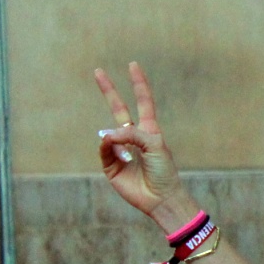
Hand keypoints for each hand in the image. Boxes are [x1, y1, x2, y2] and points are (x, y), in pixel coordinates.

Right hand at [94, 62, 194, 231]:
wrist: (160, 198)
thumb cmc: (164, 171)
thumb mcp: (155, 145)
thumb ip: (132, 134)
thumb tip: (107, 134)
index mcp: (149, 130)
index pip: (143, 101)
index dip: (138, 83)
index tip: (133, 65)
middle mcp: (133, 137)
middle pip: (118, 108)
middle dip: (108, 91)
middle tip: (98, 71)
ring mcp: (120, 150)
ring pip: (109, 133)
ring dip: (116, 139)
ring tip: (130, 157)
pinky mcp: (110, 165)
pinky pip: (104, 149)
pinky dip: (109, 149)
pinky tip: (120, 157)